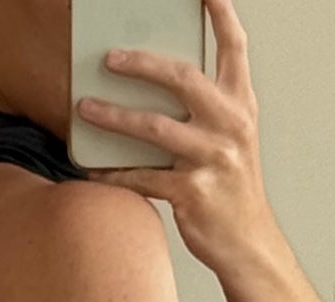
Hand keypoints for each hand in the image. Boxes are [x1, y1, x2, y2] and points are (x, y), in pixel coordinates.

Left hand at [74, 0, 281, 278]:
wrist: (249, 244)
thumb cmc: (233, 187)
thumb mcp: (233, 136)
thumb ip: (209, 104)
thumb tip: (161, 76)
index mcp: (240, 104)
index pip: (233, 46)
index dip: (219, 12)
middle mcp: (230, 125)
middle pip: (183, 78)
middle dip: (142, 63)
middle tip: (109, 57)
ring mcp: (212, 159)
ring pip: (155, 127)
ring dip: (114, 117)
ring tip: (85, 108)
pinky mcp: (193, 193)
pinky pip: (143, 178)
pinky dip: (114, 175)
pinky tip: (91, 171)